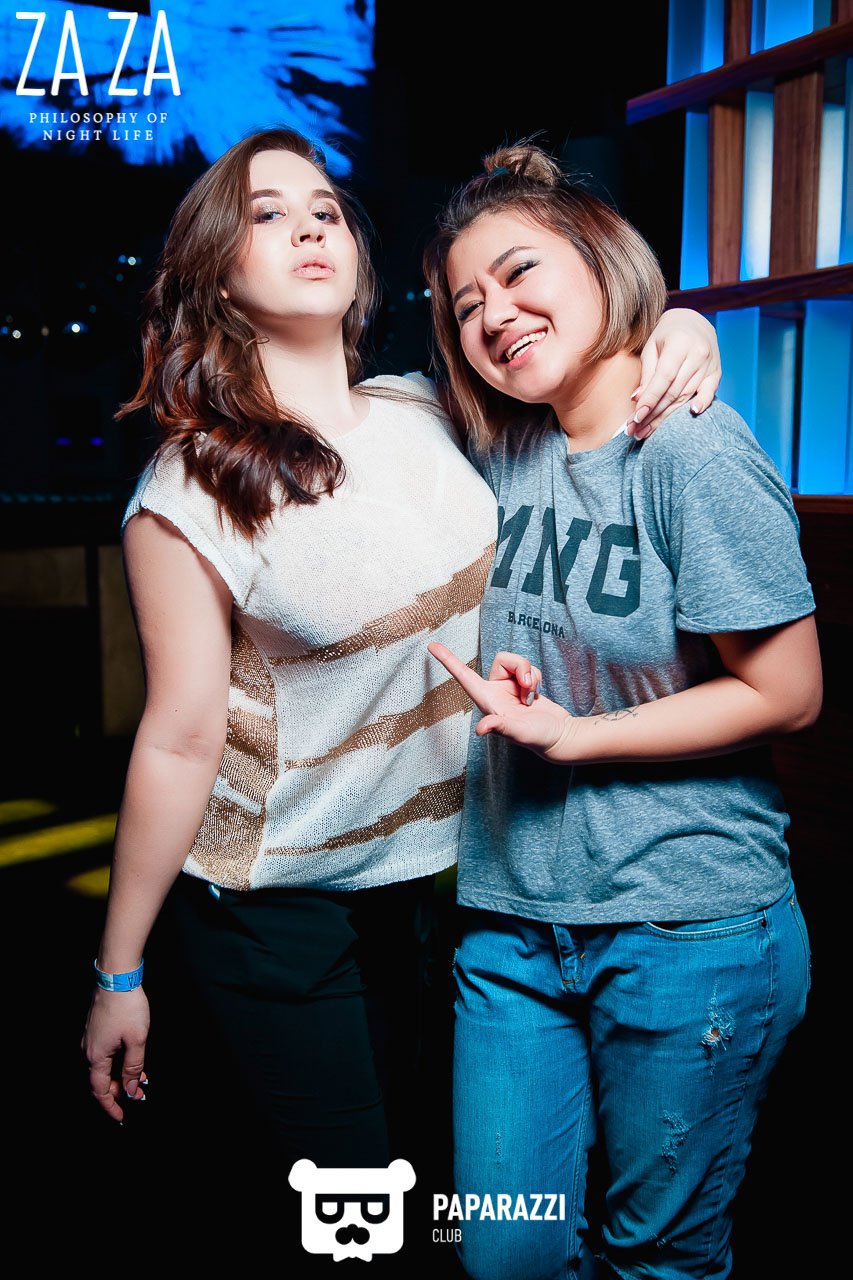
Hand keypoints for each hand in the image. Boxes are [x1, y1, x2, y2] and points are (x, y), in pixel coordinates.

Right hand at [82, 986, 149, 1121]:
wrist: (116, 977)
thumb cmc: (127, 1007)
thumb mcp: (137, 1040)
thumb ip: (134, 1068)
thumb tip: (132, 1090)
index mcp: (95, 1057)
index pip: (99, 1091)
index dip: (110, 1106)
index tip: (121, 1117)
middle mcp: (88, 1050)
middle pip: (99, 1080)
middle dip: (118, 1091)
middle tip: (136, 1096)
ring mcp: (90, 1039)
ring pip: (102, 1067)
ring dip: (118, 1076)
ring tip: (138, 1079)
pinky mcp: (95, 1029)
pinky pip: (103, 1054)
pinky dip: (116, 1063)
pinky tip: (130, 1060)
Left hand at [428, 643, 572, 758]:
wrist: (559, 736)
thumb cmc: (537, 738)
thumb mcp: (518, 732)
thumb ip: (500, 727)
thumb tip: (480, 729)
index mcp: (487, 700)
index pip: (463, 676)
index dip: (448, 660)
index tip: (431, 645)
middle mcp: (496, 692)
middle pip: (503, 659)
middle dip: (521, 666)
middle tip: (528, 687)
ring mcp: (511, 688)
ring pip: (518, 662)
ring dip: (530, 674)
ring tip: (532, 696)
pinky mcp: (524, 686)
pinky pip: (529, 669)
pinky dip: (536, 679)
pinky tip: (535, 696)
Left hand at [630, 309, 720, 437]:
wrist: (694, 323)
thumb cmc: (667, 335)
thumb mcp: (652, 346)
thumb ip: (647, 372)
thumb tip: (638, 399)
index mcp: (680, 343)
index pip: (664, 377)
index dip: (650, 399)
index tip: (636, 417)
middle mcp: (698, 353)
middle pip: (674, 391)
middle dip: (653, 414)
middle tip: (636, 431)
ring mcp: (709, 364)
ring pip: (686, 395)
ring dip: (666, 417)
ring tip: (647, 431)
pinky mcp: (716, 373)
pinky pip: (709, 391)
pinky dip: (702, 402)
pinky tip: (693, 412)